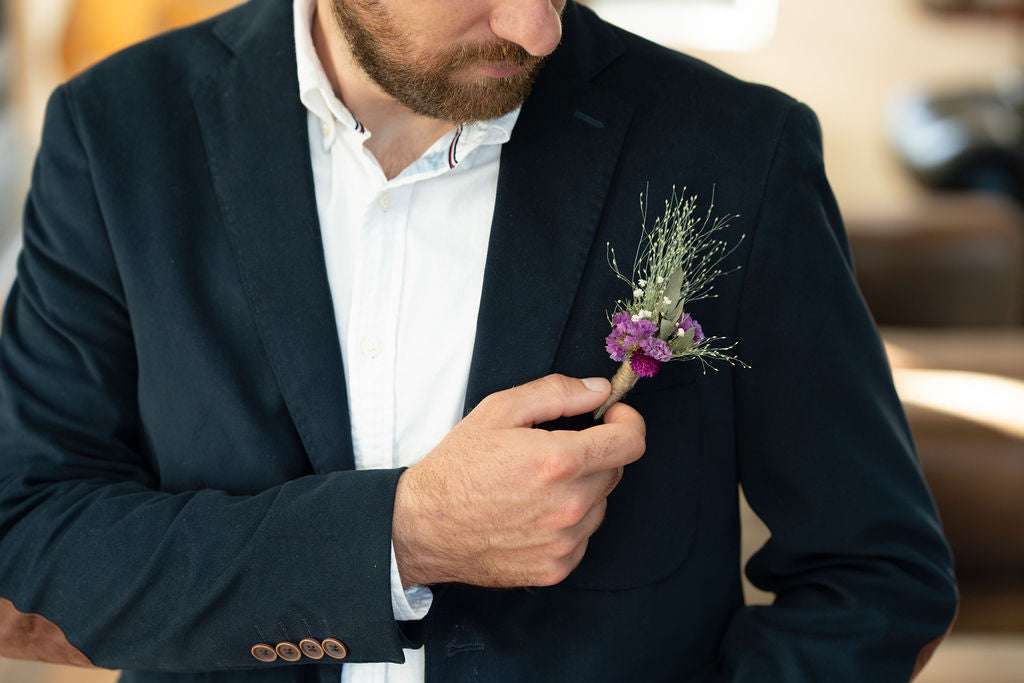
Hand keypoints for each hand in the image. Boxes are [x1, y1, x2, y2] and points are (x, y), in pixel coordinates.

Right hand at [392, 374, 645, 587]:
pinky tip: (533, 514)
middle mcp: (568, 507)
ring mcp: (564, 543)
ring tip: (537, 485)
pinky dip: (568, 523)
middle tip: (556, 449)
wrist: (422, 527)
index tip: (613, 418)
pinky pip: (583, 538)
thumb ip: (556, 393)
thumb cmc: (457, 466)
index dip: (628, 423)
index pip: (630, 442)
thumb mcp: (499, 410)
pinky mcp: (556, 569)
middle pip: (615, 472)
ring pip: (600, 505)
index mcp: (558, 462)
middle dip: (595, 454)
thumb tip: (599, 390)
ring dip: (582, 490)